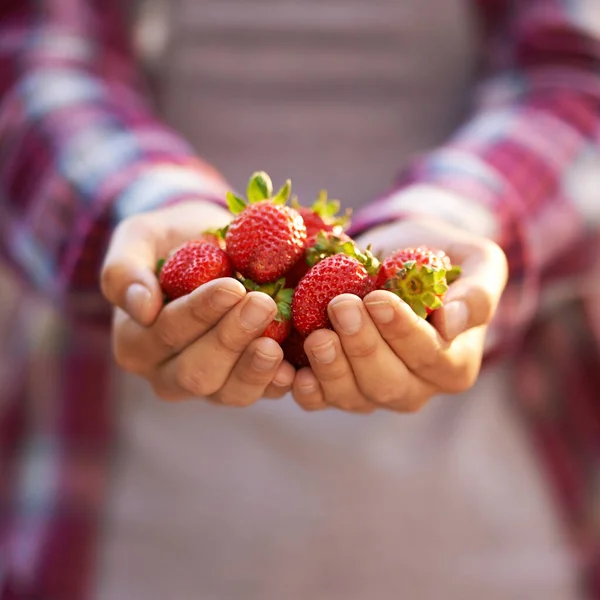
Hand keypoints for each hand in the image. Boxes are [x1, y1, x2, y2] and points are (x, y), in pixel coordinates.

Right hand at [101, 200, 294, 404]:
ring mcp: (209, 385)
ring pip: (228, 393)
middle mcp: (167, 373)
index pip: (168, 332)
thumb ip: (123, 270)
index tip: (231, 287)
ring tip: (276, 341)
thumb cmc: (172, 241)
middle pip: (196, 373)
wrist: (211, 248)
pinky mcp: (243, 384)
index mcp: (136, 343)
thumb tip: (141, 309)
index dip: (200, 313)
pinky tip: (292, 368)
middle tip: (262, 304)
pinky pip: (259, 395)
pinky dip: (276, 383)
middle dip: (231, 339)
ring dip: (255, 368)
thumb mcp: (139, 239)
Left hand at [291, 216, 507, 412]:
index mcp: (453, 364)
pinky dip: (305, 389)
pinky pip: (320, 400)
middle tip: (341, 307)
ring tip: (316, 336)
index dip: (403, 332)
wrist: (397, 260)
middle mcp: (415, 387)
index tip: (377, 299)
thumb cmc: (438, 259)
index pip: (431, 357)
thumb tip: (453, 322)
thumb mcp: (476, 262)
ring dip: (331, 369)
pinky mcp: (338, 387)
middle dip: (363, 348)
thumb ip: (476, 292)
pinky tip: (291, 371)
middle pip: (389, 384)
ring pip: (353, 397)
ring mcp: (373, 391)